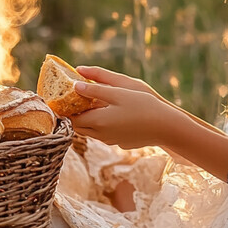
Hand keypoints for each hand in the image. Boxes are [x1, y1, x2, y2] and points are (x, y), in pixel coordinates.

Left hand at [69, 66, 183, 149]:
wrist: (166, 127)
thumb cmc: (143, 106)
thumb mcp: (119, 92)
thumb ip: (95, 89)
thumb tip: (75, 85)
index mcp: (98, 122)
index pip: (71, 118)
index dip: (65, 109)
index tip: (62, 97)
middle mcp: (101, 135)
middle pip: (78, 127)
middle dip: (73, 114)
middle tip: (73, 98)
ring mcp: (111, 140)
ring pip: (90, 131)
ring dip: (87, 119)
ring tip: (89, 103)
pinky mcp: (120, 142)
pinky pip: (103, 133)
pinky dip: (99, 124)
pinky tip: (108, 112)